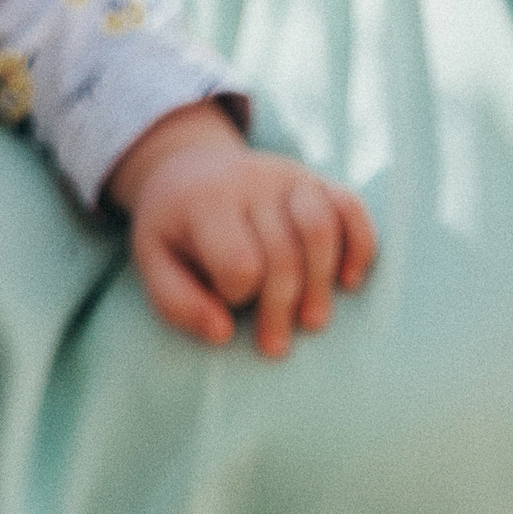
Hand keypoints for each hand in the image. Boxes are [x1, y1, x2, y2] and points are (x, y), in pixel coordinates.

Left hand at [105, 101, 377, 357]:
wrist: (189, 168)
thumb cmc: (174, 228)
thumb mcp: (153, 261)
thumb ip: (177, 302)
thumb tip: (222, 335)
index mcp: (205, 202)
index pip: (239, 262)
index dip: (235, 293)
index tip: (223, 299)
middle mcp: (250, 182)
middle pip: (283, 254)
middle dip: (281, 308)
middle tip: (275, 346)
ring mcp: (288, 176)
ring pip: (320, 229)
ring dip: (321, 283)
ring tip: (311, 321)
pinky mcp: (316, 179)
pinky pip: (350, 207)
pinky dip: (359, 246)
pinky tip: (348, 281)